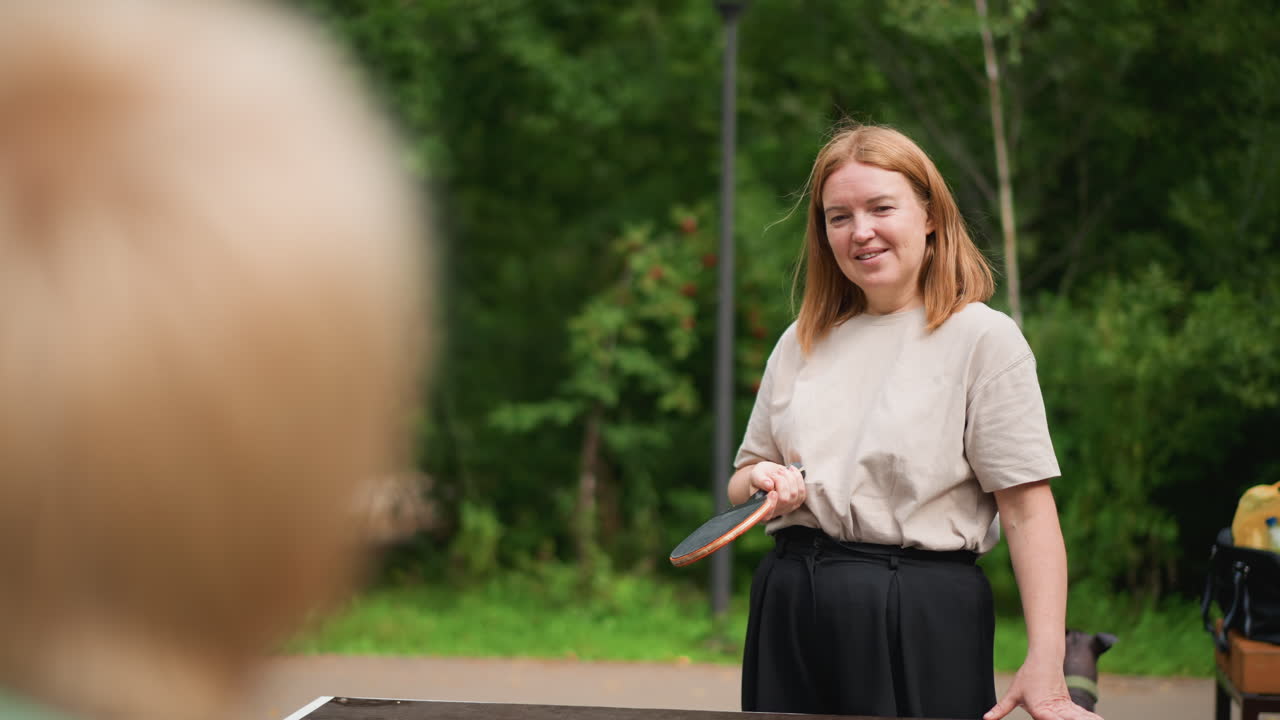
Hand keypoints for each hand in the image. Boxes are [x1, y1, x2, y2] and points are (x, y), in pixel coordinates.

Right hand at [747, 462, 805, 519]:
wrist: (769, 474)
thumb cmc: (761, 476)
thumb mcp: (756, 475)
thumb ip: (760, 480)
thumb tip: (769, 485)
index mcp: (761, 509)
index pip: (767, 514)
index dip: (771, 505)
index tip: (772, 493)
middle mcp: (775, 512)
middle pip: (784, 500)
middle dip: (781, 481)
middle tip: (774, 473)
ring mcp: (788, 508)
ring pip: (794, 494)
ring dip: (789, 478)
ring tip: (781, 471)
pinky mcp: (797, 501)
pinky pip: (801, 490)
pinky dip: (797, 477)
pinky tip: (791, 470)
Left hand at [985, 657, 1103, 719]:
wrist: (1045, 659)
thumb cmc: (1028, 676)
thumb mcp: (1013, 693)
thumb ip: (1001, 708)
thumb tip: (986, 718)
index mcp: (1039, 707)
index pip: (1046, 718)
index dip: (1051, 719)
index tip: (1052, 719)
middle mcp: (1054, 708)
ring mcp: (1064, 707)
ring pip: (1078, 717)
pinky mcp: (1070, 706)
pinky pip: (1082, 714)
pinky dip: (1091, 718)